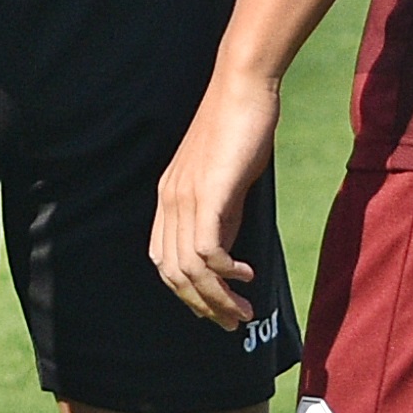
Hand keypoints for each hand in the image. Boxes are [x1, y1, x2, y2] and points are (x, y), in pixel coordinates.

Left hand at [149, 70, 281, 329]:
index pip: (164, 262)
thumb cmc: (240, 129)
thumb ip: (221, 214)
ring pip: (190, 270)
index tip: (213, 310)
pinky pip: (206, 251)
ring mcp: (185, 199)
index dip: (186, 293)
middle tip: (233, 323)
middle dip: (203, 306)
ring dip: (218, 298)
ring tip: (244, 311)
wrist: (242, 89)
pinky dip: (226, 273)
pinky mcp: (208, 195)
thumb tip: (226, 252)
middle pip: (174, 274)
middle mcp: (170, 202)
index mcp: (169, 199)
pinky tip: (248, 274)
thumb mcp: (225, 180)